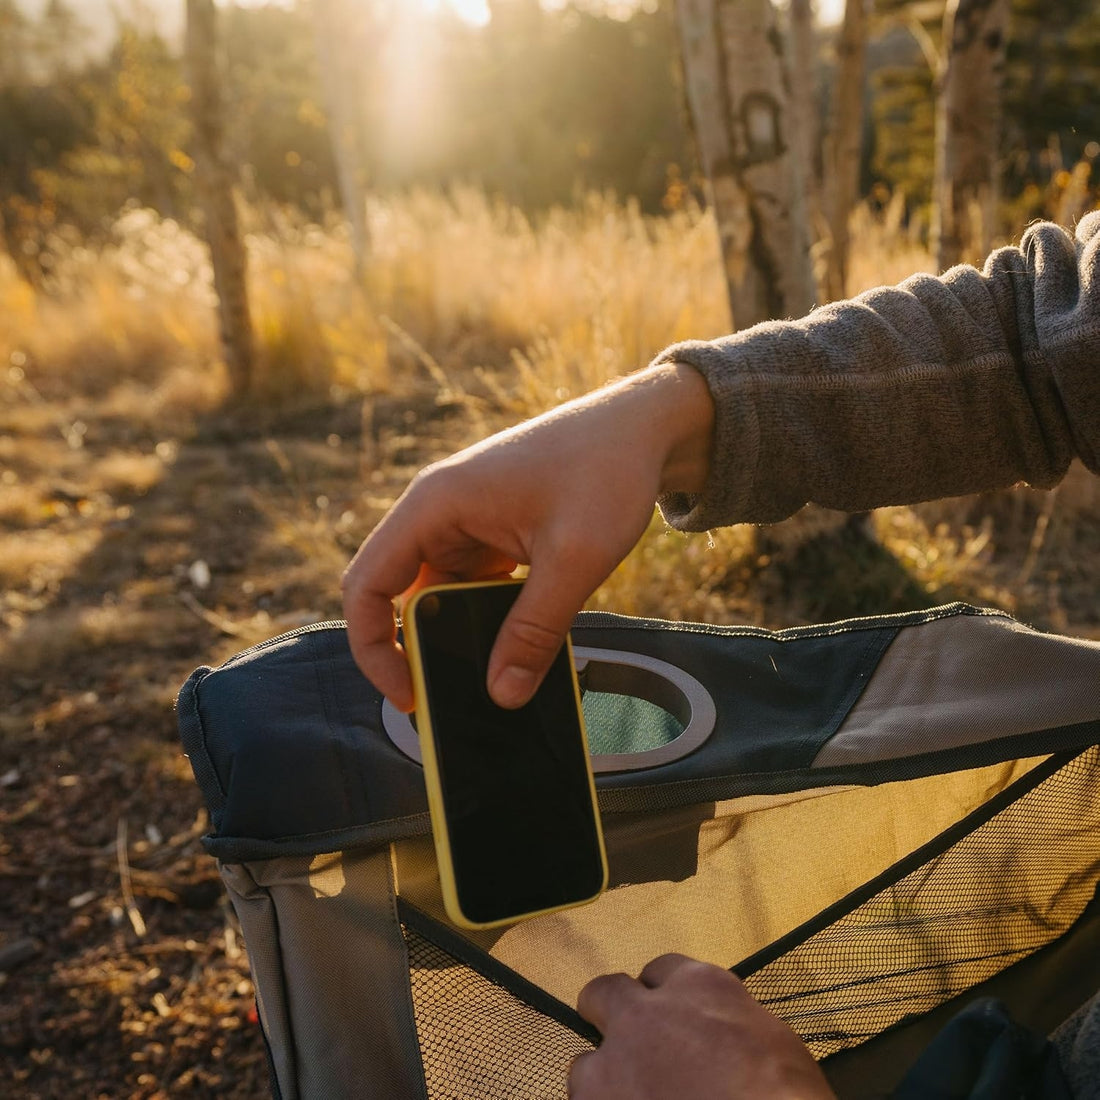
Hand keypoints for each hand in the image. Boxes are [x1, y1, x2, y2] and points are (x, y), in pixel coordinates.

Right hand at [341, 363, 712, 710]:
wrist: (647, 426)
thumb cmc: (607, 469)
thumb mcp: (574, 557)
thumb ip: (536, 630)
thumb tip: (502, 695)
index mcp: (434, 504)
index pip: (366, 585)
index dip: (373, 646)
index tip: (407, 693)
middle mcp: (439, 512)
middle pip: (401, 596)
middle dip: (422, 648)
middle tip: (456, 697)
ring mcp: (467, 522)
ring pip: (442, 596)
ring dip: (462, 634)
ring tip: (497, 676)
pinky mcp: (495, 533)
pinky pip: (475, 586)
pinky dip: (489, 618)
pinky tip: (520, 645)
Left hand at [568, 954, 835, 1099]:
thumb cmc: (786, 1093)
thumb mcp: (770, 1038)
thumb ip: (728, 1023)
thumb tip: (719, 1037)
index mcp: (698, 986)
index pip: (662, 972)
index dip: (664, 998)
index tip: (671, 1020)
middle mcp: (647, 1012)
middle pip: (605, 994)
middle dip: (612, 1015)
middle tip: (628, 1046)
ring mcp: (617, 1058)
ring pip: (586, 1063)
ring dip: (605, 1081)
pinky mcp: (599, 1096)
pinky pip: (586, 1099)